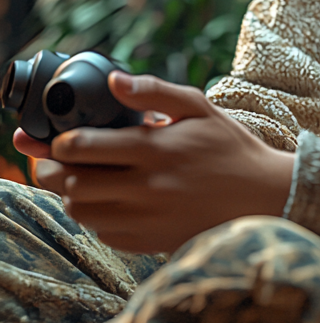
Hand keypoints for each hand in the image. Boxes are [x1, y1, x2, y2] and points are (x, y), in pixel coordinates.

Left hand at [13, 72, 295, 253]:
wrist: (262, 196)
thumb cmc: (228, 146)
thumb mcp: (198, 106)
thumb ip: (154, 90)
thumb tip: (113, 81)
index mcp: (155, 148)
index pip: (85, 148)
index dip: (60, 144)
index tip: (59, 139)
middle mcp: (147, 187)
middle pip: (74, 184)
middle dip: (54, 171)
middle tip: (55, 161)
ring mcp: (147, 218)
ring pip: (82, 213)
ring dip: (72, 195)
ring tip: (82, 180)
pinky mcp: (150, 241)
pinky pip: (104, 233)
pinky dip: (97, 217)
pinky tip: (111, 201)